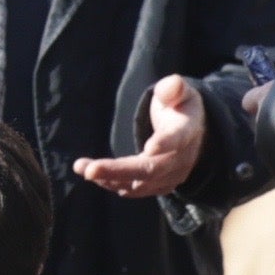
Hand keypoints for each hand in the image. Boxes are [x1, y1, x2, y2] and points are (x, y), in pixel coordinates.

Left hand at [75, 76, 210, 200]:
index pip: (179, 138)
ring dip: (109, 178)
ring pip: (140, 183)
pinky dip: (114, 184)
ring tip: (82, 168)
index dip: (165, 143)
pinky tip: (93, 175)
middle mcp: (182, 158)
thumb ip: (173, 88)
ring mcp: (172, 175)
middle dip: (119, 171)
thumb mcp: (179, 92)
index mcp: (188, 130)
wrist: (192, 132)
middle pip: (151, 169)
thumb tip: (172, 84)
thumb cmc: (179, 106)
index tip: (148, 147)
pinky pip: (136, 190)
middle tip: (90, 170)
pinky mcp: (160, 185)